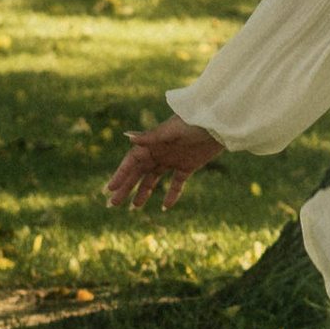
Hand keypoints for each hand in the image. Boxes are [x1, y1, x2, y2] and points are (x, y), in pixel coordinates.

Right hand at [105, 116, 224, 209]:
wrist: (220, 122)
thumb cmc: (194, 120)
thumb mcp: (172, 130)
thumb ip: (150, 136)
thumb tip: (127, 136)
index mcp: (153, 142)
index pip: (132, 161)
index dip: (120, 175)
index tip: (109, 190)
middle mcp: (160, 151)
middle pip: (139, 173)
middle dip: (125, 188)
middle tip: (112, 204)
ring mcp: (174, 159)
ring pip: (154, 179)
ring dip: (143, 192)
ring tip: (134, 208)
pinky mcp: (188, 165)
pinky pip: (176, 183)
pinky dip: (171, 195)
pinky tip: (165, 208)